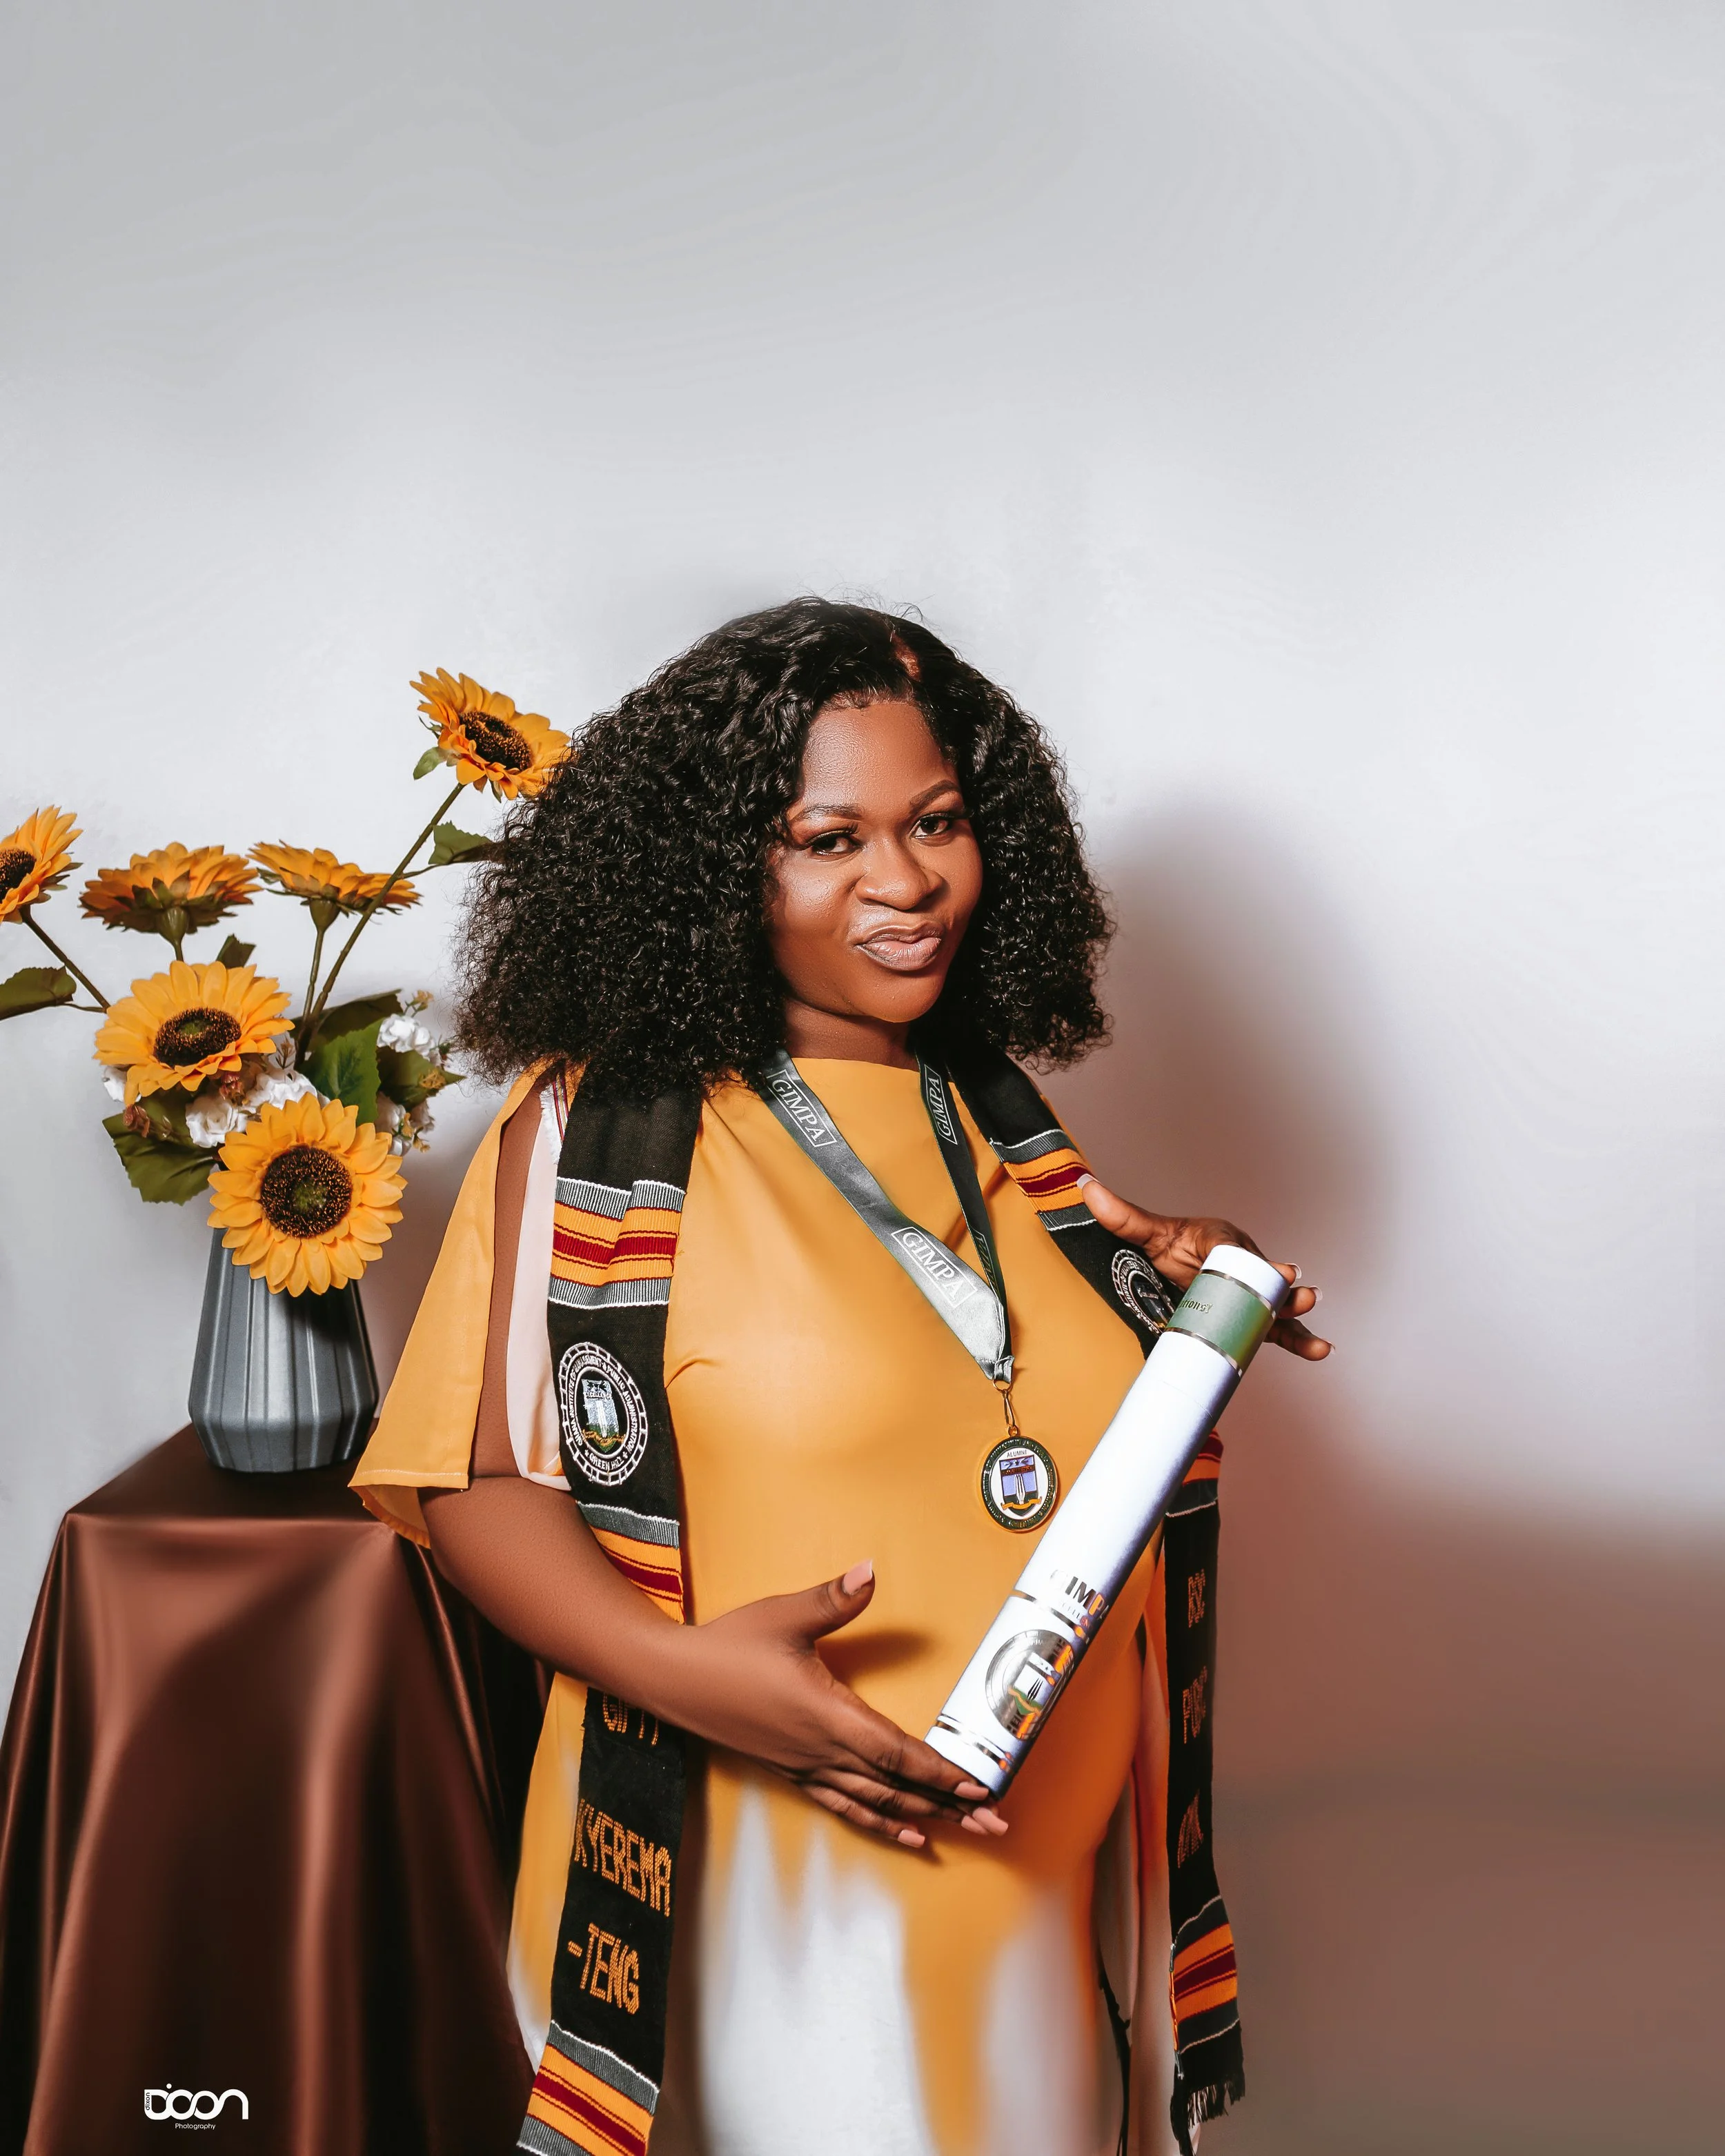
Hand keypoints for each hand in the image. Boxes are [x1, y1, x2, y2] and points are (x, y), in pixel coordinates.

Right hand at [673, 1561, 1008, 1847]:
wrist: (674, 1681)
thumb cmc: (729, 1647)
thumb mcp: (783, 1615)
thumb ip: (832, 1599)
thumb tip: (869, 1570)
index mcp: (828, 1715)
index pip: (896, 1751)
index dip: (940, 1772)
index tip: (979, 1785)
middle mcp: (823, 1751)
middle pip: (898, 1787)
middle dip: (950, 1805)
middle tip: (996, 1823)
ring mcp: (808, 1767)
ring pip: (877, 1802)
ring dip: (924, 1818)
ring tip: (964, 1832)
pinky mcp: (795, 1772)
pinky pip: (847, 1806)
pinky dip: (882, 1822)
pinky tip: (907, 1835)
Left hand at [1079, 1178, 1330, 1359]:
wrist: (1171, 1269)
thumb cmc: (1169, 1246)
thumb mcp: (1147, 1233)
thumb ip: (1120, 1215)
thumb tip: (1086, 1187)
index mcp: (1221, 1241)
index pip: (1235, 1250)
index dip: (1253, 1259)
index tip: (1277, 1268)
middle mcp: (1242, 1265)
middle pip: (1263, 1280)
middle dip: (1282, 1290)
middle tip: (1298, 1292)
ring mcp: (1249, 1295)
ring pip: (1275, 1306)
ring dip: (1295, 1319)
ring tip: (1315, 1340)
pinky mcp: (1252, 1318)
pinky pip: (1279, 1330)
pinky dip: (1300, 1341)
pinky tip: (1322, 1351)